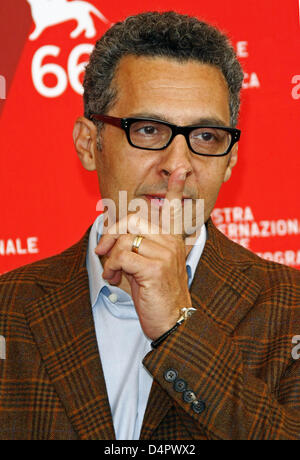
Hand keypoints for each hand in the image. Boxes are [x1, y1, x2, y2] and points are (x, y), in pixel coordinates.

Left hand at [95, 168, 192, 339]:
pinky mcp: (155, 268)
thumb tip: (113, 239)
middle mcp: (171, 243)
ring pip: (125, 238)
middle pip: (133, 220)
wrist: (172, 322)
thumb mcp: (150, 267)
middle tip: (102, 250)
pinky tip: (113, 279)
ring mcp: (165, 254)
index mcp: (173, 241)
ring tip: (111, 273)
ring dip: (110, 257)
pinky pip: (122, 256)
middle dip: (111, 232)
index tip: (180, 170)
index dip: (176, 189)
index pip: (174, 210)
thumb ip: (139, 248)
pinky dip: (110, 268)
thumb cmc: (157, 294)